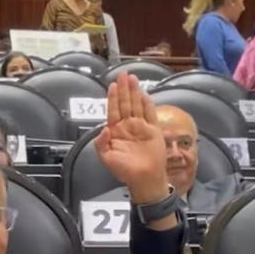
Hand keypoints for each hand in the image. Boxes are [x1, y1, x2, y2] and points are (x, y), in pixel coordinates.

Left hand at [95, 73, 167, 201]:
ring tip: (132, 79)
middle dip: (124, 89)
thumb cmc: (125, 171)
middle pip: (125, 103)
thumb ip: (101, 143)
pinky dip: (147, 103)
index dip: (112, 97)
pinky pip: (150, 113)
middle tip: (123, 74)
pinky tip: (144, 94)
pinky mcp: (153, 130)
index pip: (113, 110)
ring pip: (137, 105)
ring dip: (134, 92)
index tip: (112, 85)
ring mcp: (141, 127)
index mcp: (116, 131)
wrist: (144, 179)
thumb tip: (103, 128)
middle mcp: (128, 126)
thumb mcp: (106, 158)